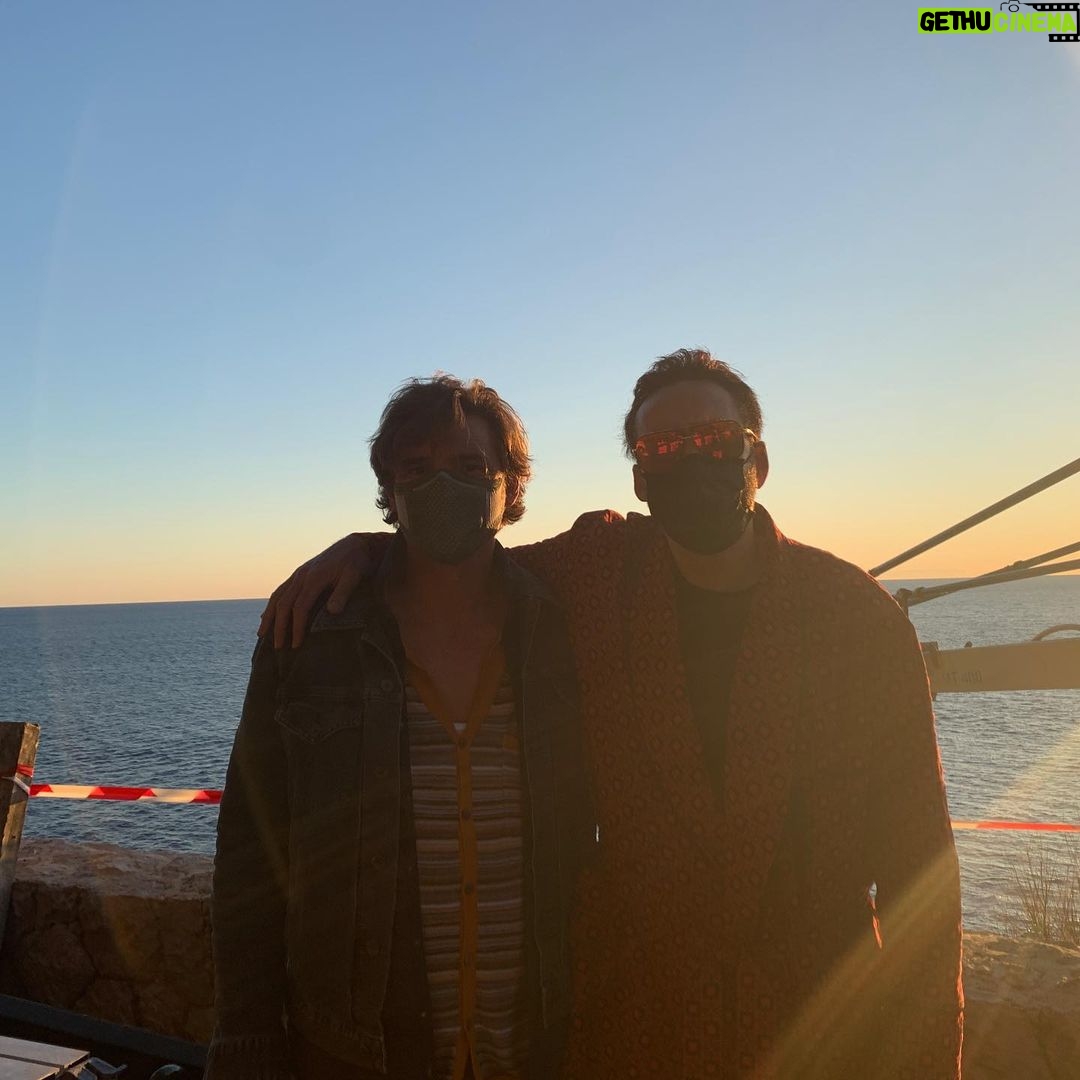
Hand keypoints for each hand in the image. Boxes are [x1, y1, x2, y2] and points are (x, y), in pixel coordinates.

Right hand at [258, 534, 370, 649]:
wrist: (355, 545)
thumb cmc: (357, 562)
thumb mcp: (354, 576)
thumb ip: (343, 593)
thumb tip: (332, 612)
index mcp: (314, 578)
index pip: (300, 607)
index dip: (296, 627)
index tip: (296, 644)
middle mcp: (301, 575)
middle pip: (284, 604)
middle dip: (279, 626)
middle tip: (278, 647)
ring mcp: (299, 573)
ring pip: (277, 596)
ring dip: (269, 616)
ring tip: (261, 635)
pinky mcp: (300, 573)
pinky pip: (281, 590)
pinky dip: (272, 604)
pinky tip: (267, 615)